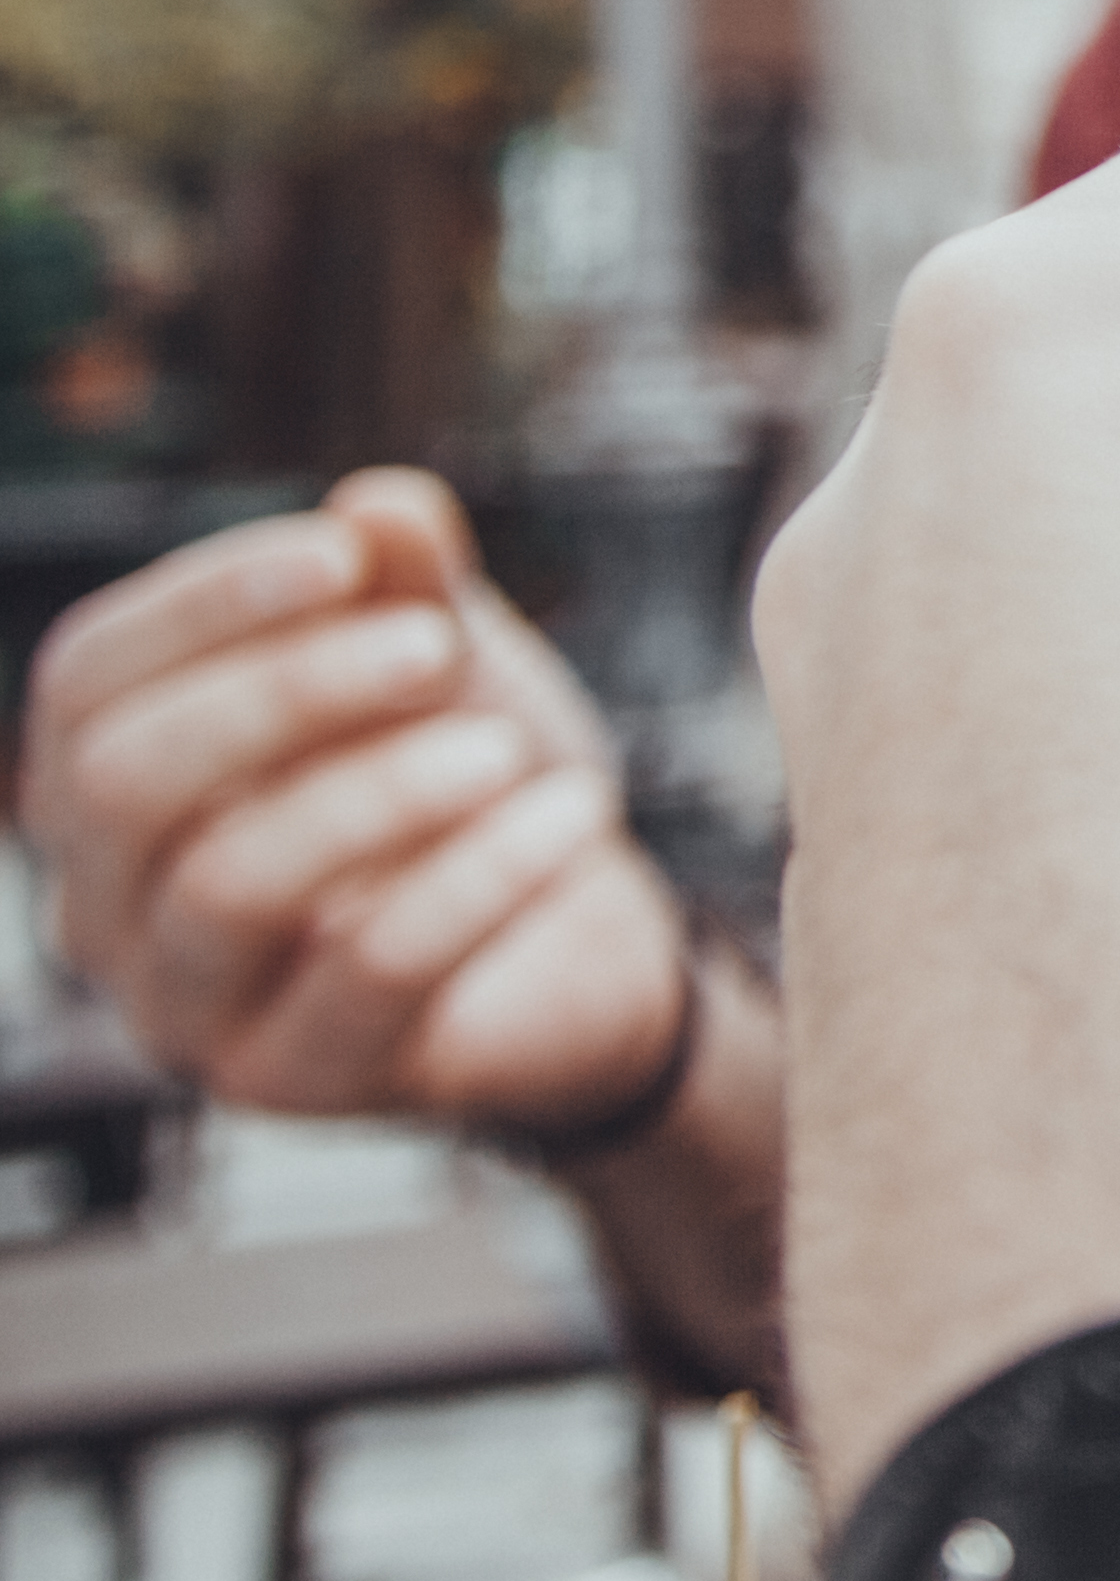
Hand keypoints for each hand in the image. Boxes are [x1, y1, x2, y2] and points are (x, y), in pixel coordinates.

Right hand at [20, 469, 692, 1135]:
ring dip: (381, 794)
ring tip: (506, 746)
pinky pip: (371, 975)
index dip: (202, 600)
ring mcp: (191, 1011)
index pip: (82, 680)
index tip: (346, 550)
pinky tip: (574, 811)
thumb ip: (405, 581)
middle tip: (437, 647)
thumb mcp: (440, 657)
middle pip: (127, 784)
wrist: (575, 927)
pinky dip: (481, 878)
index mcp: (105, 786)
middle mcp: (108, 908)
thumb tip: (381, 502)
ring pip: (231, 888)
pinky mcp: (305, 1078)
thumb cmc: (465, 769)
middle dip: (285, 693)